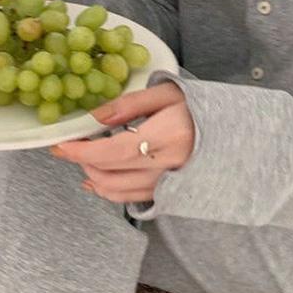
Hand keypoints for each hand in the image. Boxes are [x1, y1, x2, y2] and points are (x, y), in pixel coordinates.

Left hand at [49, 82, 194, 203]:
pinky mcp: (167, 194)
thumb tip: (95, 117)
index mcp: (170, 135)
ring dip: (92, 174)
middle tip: (71, 145)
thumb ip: (131, 103)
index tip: (62, 145)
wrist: (231, 136)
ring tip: (85, 157)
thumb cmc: (200, 110)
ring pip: (115, 190)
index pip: (115, 151)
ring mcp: (168, 184)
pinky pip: (128, 199)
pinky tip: (95, 178)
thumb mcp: (169, 93)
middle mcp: (169, 165)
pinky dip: (106, 190)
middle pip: (110, 172)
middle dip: (82, 161)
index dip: (83, 151)